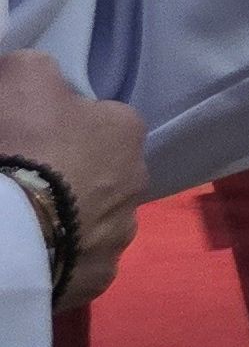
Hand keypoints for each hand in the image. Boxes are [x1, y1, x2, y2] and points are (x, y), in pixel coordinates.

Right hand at [0, 49, 143, 312]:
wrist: (5, 230)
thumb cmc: (20, 145)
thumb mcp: (22, 75)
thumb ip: (38, 69)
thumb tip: (41, 78)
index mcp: (127, 130)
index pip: (100, 119)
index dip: (60, 127)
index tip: (28, 140)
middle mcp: (138, 181)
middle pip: (101, 171)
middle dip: (71, 175)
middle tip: (25, 181)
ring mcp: (121, 234)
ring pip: (94, 218)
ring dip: (69, 218)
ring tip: (25, 221)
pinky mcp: (98, 277)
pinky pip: (79, 262)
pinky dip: (59, 258)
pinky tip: (32, 252)